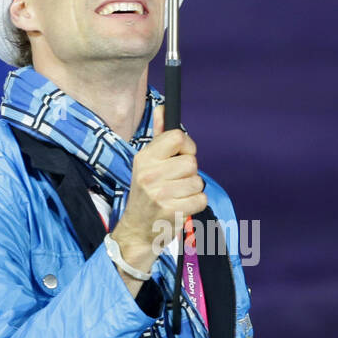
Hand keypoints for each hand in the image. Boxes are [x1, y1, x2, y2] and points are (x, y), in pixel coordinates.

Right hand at [111, 104, 206, 270]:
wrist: (136, 230)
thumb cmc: (146, 193)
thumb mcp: (146, 163)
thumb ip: (158, 136)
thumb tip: (163, 108)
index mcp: (144, 158)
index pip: (177, 137)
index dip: (186, 146)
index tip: (181, 156)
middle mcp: (149, 174)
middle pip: (191, 162)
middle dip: (189, 172)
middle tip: (176, 181)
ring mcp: (160, 194)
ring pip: (198, 182)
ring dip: (192, 190)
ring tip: (176, 195)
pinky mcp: (172, 211)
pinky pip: (200, 199)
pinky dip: (195, 204)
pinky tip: (181, 206)